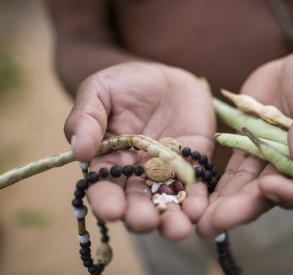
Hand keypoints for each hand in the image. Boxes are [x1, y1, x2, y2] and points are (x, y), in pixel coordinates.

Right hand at [65, 62, 214, 239]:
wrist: (165, 77)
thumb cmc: (125, 84)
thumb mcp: (99, 91)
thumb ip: (86, 118)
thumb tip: (79, 150)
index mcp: (108, 161)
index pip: (104, 187)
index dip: (106, 201)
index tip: (112, 210)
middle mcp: (136, 174)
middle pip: (137, 202)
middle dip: (141, 216)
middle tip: (146, 221)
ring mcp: (166, 172)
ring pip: (167, 202)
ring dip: (171, 219)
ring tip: (178, 229)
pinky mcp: (193, 165)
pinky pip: (195, 186)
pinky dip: (197, 200)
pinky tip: (199, 211)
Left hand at [197, 49, 292, 237]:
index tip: (267, 186)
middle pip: (274, 195)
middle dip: (245, 208)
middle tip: (215, 222)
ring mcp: (271, 163)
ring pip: (249, 189)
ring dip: (225, 205)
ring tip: (199, 221)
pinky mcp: (248, 153)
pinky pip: (233, 173)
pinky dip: (217, 186)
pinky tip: (196, 198)